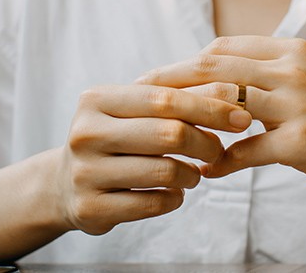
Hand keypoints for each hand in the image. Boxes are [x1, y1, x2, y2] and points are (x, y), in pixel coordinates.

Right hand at [55, 84, 252, 234]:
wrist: (62, 184)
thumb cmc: (114, 139)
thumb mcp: (130, 112)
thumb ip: (172, 101)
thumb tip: (236, 98)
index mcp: (97, 99)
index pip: (165, 98)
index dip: (210, 106)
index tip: (243, 117)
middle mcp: (86, 133)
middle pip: (170, 133)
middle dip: (207, 143)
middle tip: (219, 151)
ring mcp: (85, 172)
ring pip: (165, 170)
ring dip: (192, 175)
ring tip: (194, 174)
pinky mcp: (91, 208)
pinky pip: (153, 203)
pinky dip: (174, 198)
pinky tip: (174, 193)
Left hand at [136, 36, 305, 192]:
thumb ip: (272, 70)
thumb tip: (225, 74)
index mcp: (292, 50)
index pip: (224, 48)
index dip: (185, 62)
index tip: (158, 76)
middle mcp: (292, 70)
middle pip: (214, 68)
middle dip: (170, 82)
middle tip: (139, 97)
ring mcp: (296, 105)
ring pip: (224, 104)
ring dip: (189, 120)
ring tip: (163, 133)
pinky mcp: (300, 141)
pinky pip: (246, 150)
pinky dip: (222, 161)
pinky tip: (207, 170)